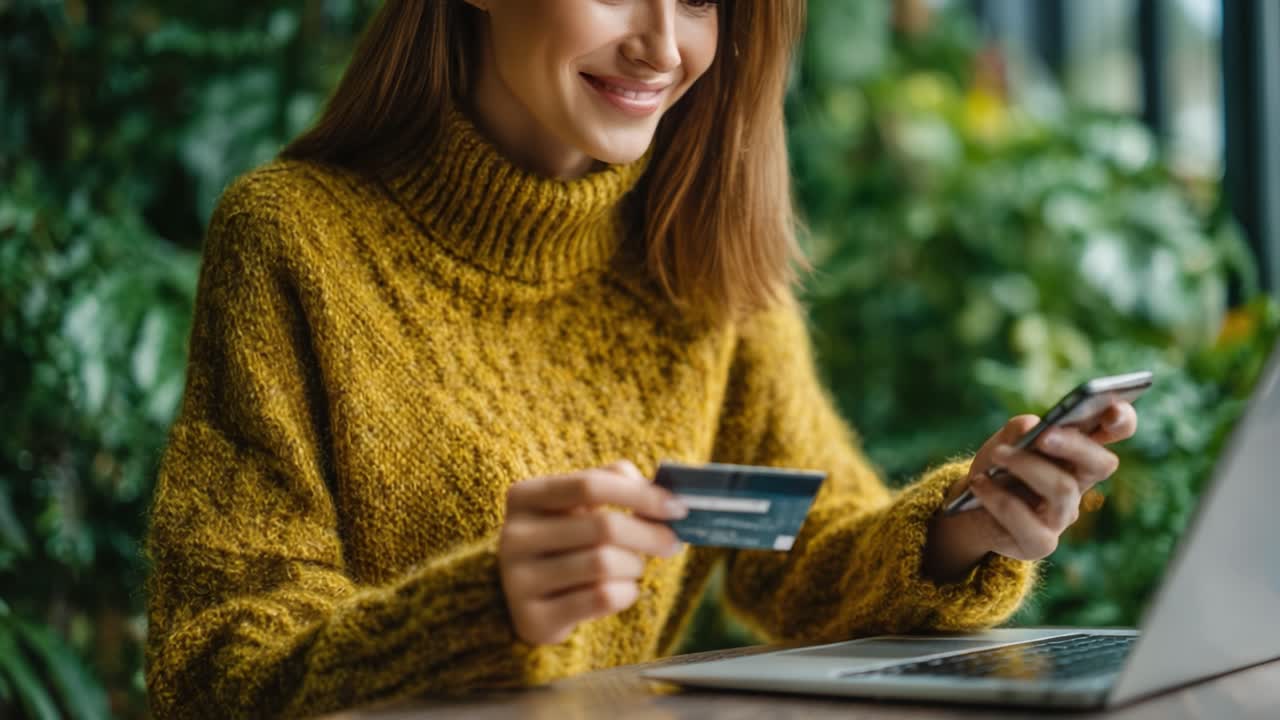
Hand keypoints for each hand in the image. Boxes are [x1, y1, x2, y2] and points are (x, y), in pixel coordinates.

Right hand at [498, 460, 688, 644]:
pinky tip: (623, 590)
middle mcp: (513, 536)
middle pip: (602, 526)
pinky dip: (626, 593)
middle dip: (649, 534)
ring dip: (635, 566)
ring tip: (635, 567)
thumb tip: (662, 490)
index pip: (590, 485)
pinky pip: (601, 599)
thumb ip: (617, 484)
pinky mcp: (533, 619)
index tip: (677, 508)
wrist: (532, 598)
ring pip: (604, 564)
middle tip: (672, 543)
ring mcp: (518, 580)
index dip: (640, 494)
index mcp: (524, 496)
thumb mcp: (580, 506)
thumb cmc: (567, 541)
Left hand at [925, 403, 1137, 578]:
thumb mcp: (1006, 440)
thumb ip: (1023, 430)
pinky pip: (1026, 520)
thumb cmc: (996, 468)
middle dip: (1075, 446)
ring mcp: (1063, 515)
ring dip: (1026, 466)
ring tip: (996, 454)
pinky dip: (998, 497)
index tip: (1111, 409)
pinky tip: (979, 484)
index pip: (1115, 432)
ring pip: (1063, 489)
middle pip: (1102, 464)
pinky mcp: (1041, 542)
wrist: (968, 508)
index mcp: (1078, 451)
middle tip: (1044, 436)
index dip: (1122, 420)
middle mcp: (1079, 483)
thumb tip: (1035, 429)